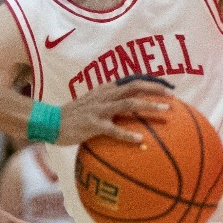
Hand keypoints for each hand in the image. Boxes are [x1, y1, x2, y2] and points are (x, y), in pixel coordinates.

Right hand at [56, 80, 172, 145]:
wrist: (49, 122)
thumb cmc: (72, 117)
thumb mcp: (91, 105)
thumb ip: (109, 105)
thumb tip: (128, 113)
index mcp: (105, 90)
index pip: (131, 81)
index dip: (151, 82)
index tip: (168, 88)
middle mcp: (104, 96)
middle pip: (134, 87)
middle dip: (155, 90)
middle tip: (172, 97)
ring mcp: (99, 109)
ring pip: (129, 104)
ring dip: (149, 106)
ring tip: (166, 112)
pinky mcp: (92, 124)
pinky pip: (113, 129)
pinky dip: (128, 134)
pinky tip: (140, 141)